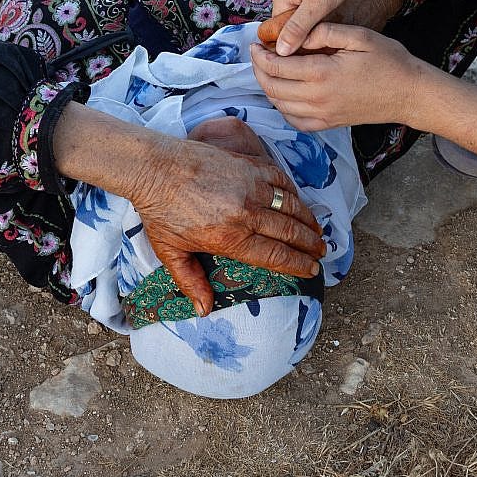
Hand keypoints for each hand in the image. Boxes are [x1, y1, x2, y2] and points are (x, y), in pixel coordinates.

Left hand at [129, 117, 325, 316]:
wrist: (154, 167)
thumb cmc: (159, 211)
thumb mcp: (171, 252)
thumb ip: (191, 281)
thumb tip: (204, 310)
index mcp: (230, 238)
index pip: (275, 256)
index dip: (297, 265)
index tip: (311, 269)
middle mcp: (246, 213)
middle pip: (290, 232)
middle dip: (310, 245)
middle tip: (321, 252)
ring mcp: (250, 186)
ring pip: (290, 206)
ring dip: (308, 220)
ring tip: (318, 231)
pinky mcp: (248, 165)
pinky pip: (280, 179)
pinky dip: (293, 192)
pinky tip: (298, 201)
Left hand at [250, 23, 425, 130]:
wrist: (409, 94)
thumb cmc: (388, 62)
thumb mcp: (358, 36)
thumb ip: (324, 32)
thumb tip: (297, 36)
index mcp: (322, 74)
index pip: (276, 66)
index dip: (259, 55)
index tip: (255, 44)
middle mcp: (317, 99)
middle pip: (272, 87)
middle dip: (258, 70)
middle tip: (257, 55)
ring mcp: (322, 115)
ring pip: (279, 105)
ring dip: (268, 87)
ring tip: (269, 70)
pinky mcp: (329, 124)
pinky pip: (294, 121)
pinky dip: (282, 107)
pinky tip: (285, 93)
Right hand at [270, 0, 367, 55]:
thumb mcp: (318, 2)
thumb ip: (299, 27)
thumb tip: (280, 52)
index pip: (278, 35)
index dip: (293, 50)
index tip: (311, 62)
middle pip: (291, 30)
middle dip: (306, 42)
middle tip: (326, 54)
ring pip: (305, 22)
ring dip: (317, 32)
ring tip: (333, 42)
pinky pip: (314, 13)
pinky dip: (324, 21)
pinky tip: (337, 27)